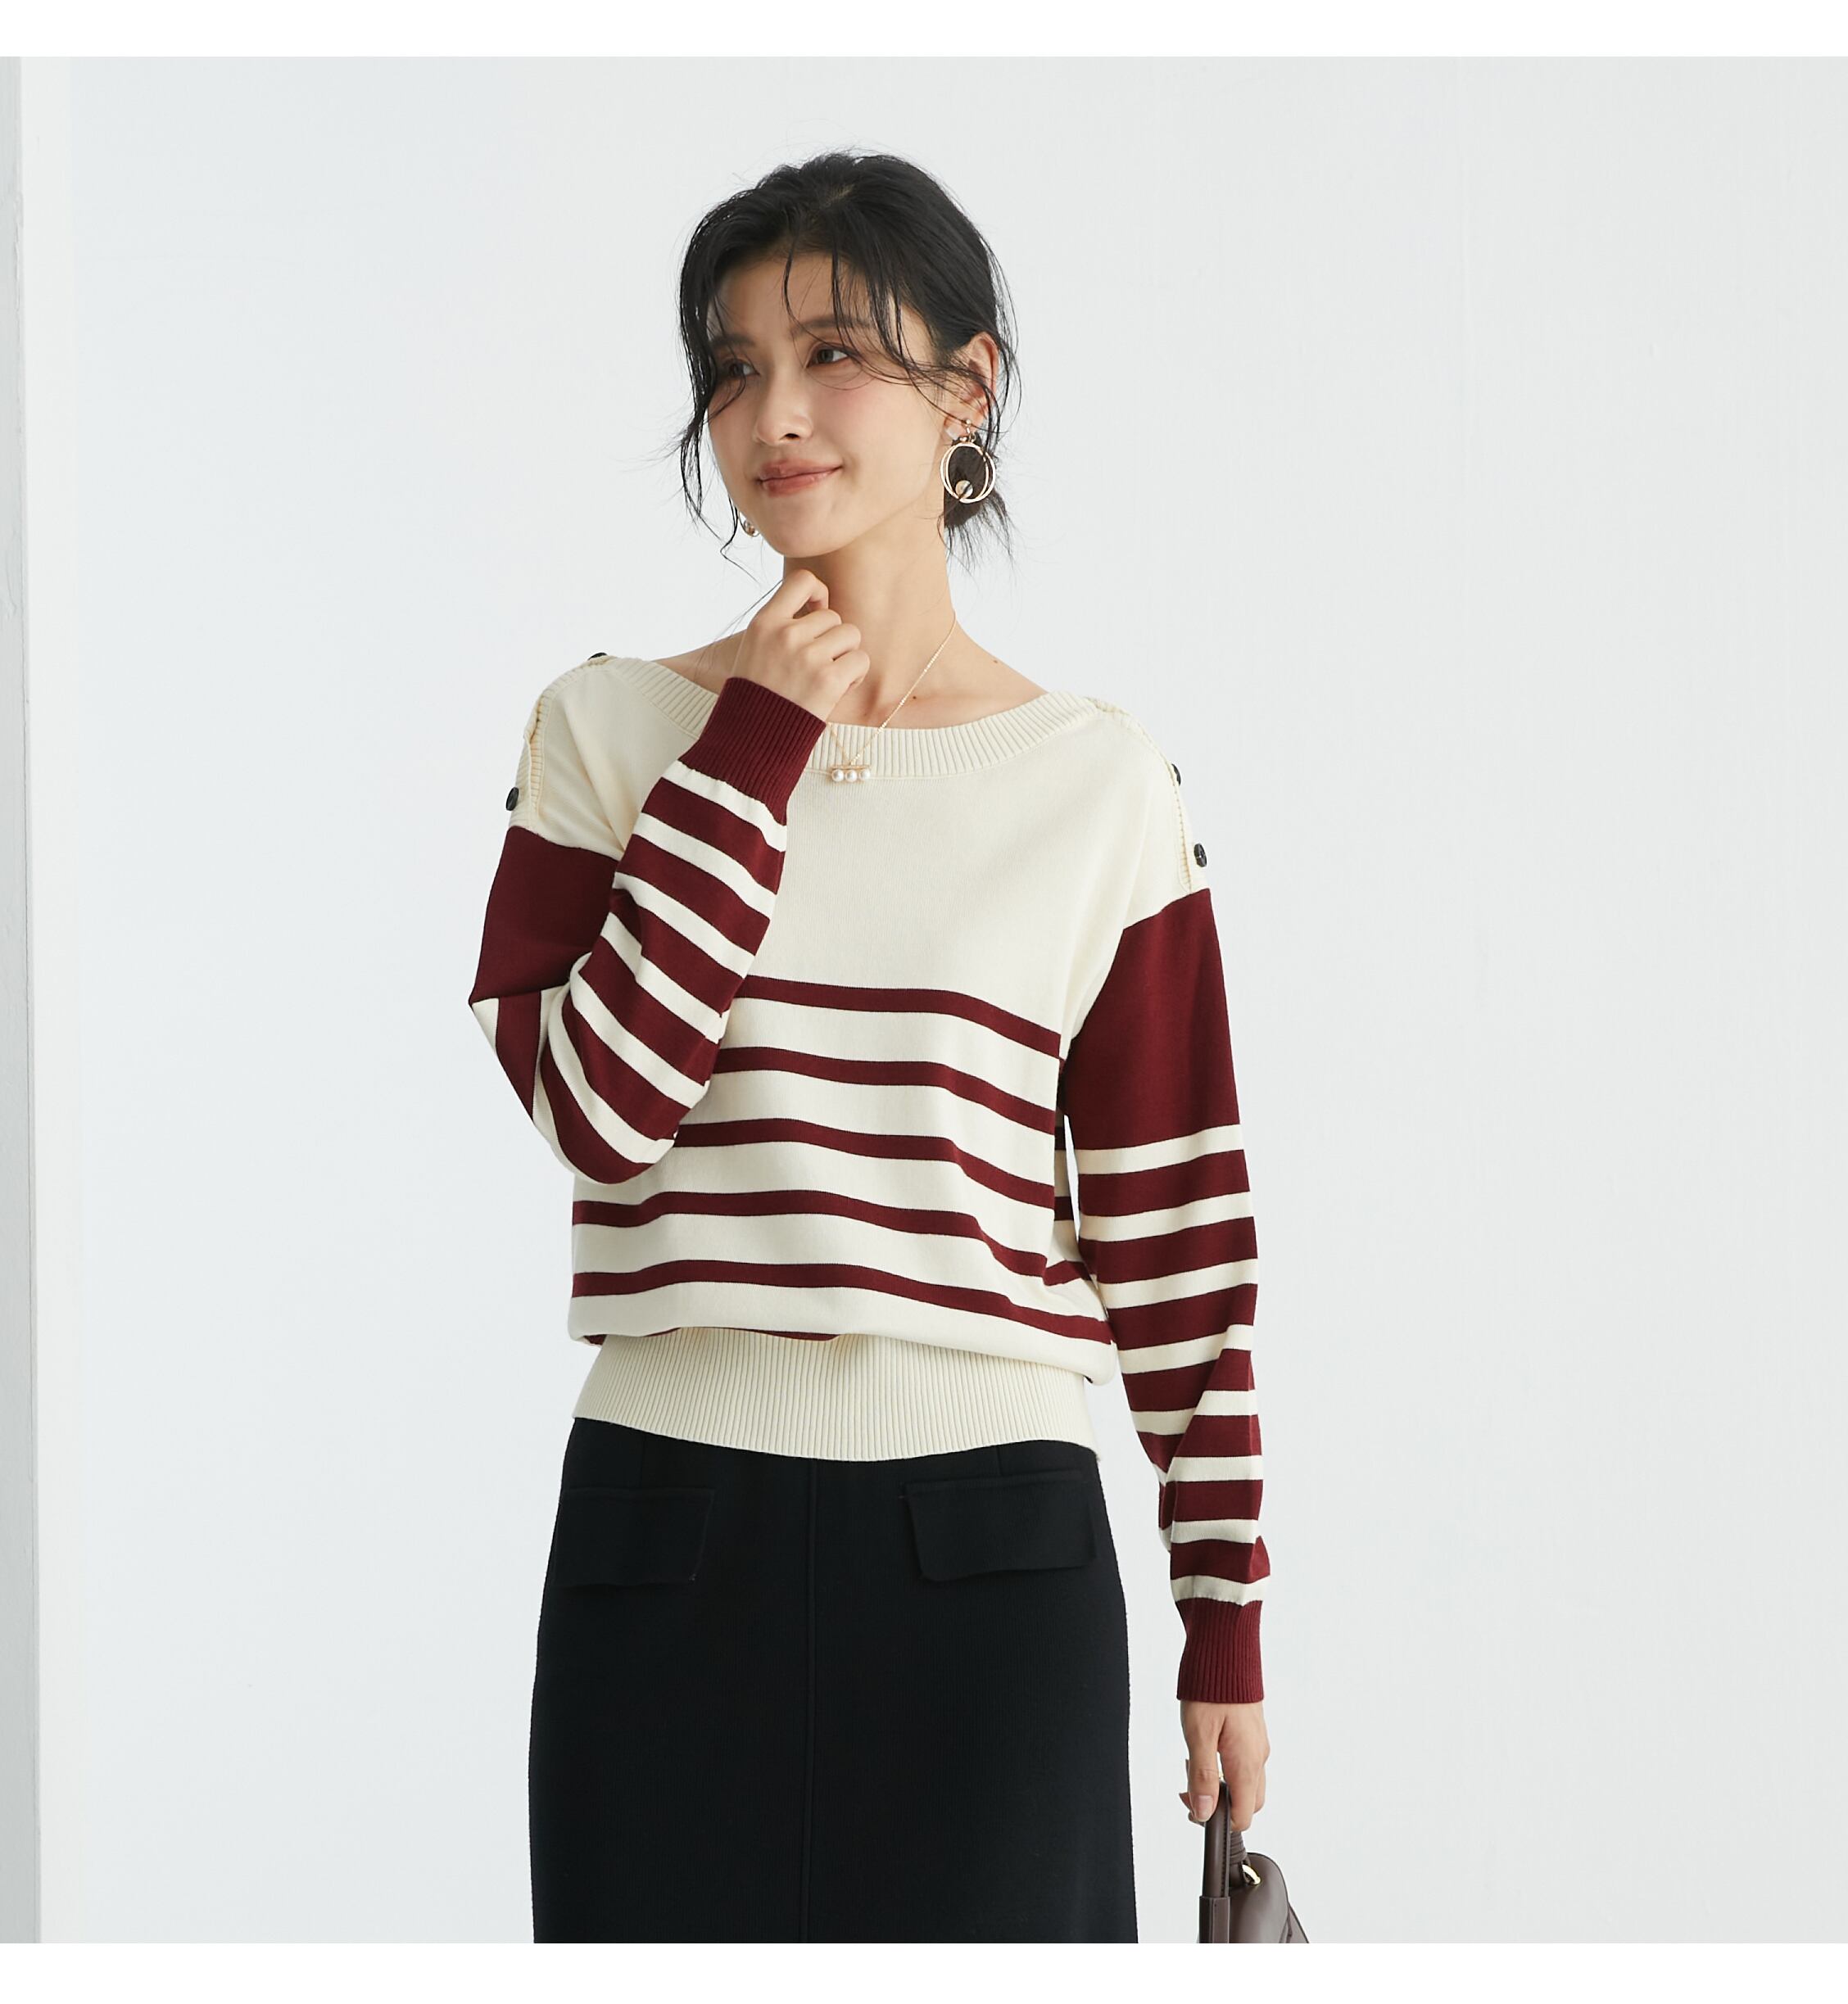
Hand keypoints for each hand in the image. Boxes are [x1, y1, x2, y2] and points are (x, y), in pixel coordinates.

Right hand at [730, 569, 869, 723]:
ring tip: (825, 676)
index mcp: (765, 622)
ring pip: (851, 635)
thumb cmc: (757, 695)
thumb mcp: (755, 649)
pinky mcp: (828, 680)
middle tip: (815, 665)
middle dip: (831, 639)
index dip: (818, 593)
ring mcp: (808, 656)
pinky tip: (835, 689)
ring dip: (845, 655)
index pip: (803, 581)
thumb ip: (782, 626)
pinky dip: (854, 675)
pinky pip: (861, 660)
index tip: (814, 613)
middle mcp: (786, 634)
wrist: (750, 737)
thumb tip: (819, 609)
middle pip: (834, 616)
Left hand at [1178, 1699, 1268, 1830]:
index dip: (1219, 1822)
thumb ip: (1201, 1777)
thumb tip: (1203, 1813)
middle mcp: (1258, 1756)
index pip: (1244, 1815)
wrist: (1226, 1650)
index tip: (1193, 1810)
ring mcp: (1258, 1743)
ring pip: (1246, 1782)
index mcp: (1247, 1763)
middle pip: (1248, 1803)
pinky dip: (1226, 1767)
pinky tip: (1207, 1748)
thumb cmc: (1211, 1688)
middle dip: (1221, 1806)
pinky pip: (1245, 1762)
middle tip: (1190, 1789)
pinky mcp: (1253, 1731)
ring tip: (1193, 1762)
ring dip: (1222, 1784)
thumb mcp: (1198, 1735)